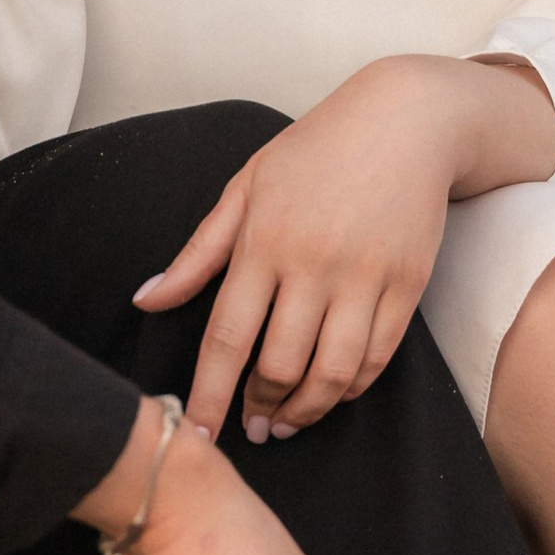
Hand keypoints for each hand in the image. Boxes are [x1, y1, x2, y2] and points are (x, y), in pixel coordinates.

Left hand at [136, 56, 554, 440]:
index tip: (199, 433)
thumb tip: (146, 301)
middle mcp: (314, 264)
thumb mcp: (246, 187)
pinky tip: (331, 393)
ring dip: (306, 411)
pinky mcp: (407, 285)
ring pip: (332, 373)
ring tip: (287, 423)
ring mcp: (365, 277)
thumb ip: (197, 253)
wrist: (407, 120)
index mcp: (264, 241)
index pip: (227, 337)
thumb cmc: (316, 150)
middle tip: (250, 427)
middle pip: (280, 365)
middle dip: (259, 408)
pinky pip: (377, 357)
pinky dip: (351, 387)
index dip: (211, 394)